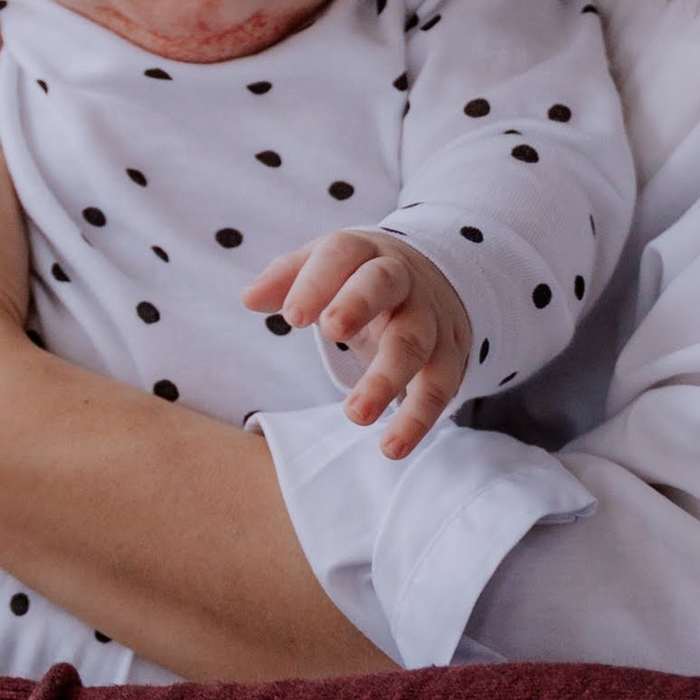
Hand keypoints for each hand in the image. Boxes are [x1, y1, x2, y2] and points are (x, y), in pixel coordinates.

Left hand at [246, 233, 471, 457]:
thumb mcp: (324, 268)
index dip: (317, 282)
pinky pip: (439, 386)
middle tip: (332, 332)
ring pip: (413, 342)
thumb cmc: (359, 278)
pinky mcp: (450, 354)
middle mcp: (401, 278)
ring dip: (386, 378)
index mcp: (363, 252)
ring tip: (355, 415)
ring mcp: (429, 316)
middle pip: (383, 284)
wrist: (436, 279)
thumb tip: (249, 298)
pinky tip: (392, 446)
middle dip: (358, 304)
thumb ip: (287, 280)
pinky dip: (418, 418)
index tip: (292, 316)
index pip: (341, 254)